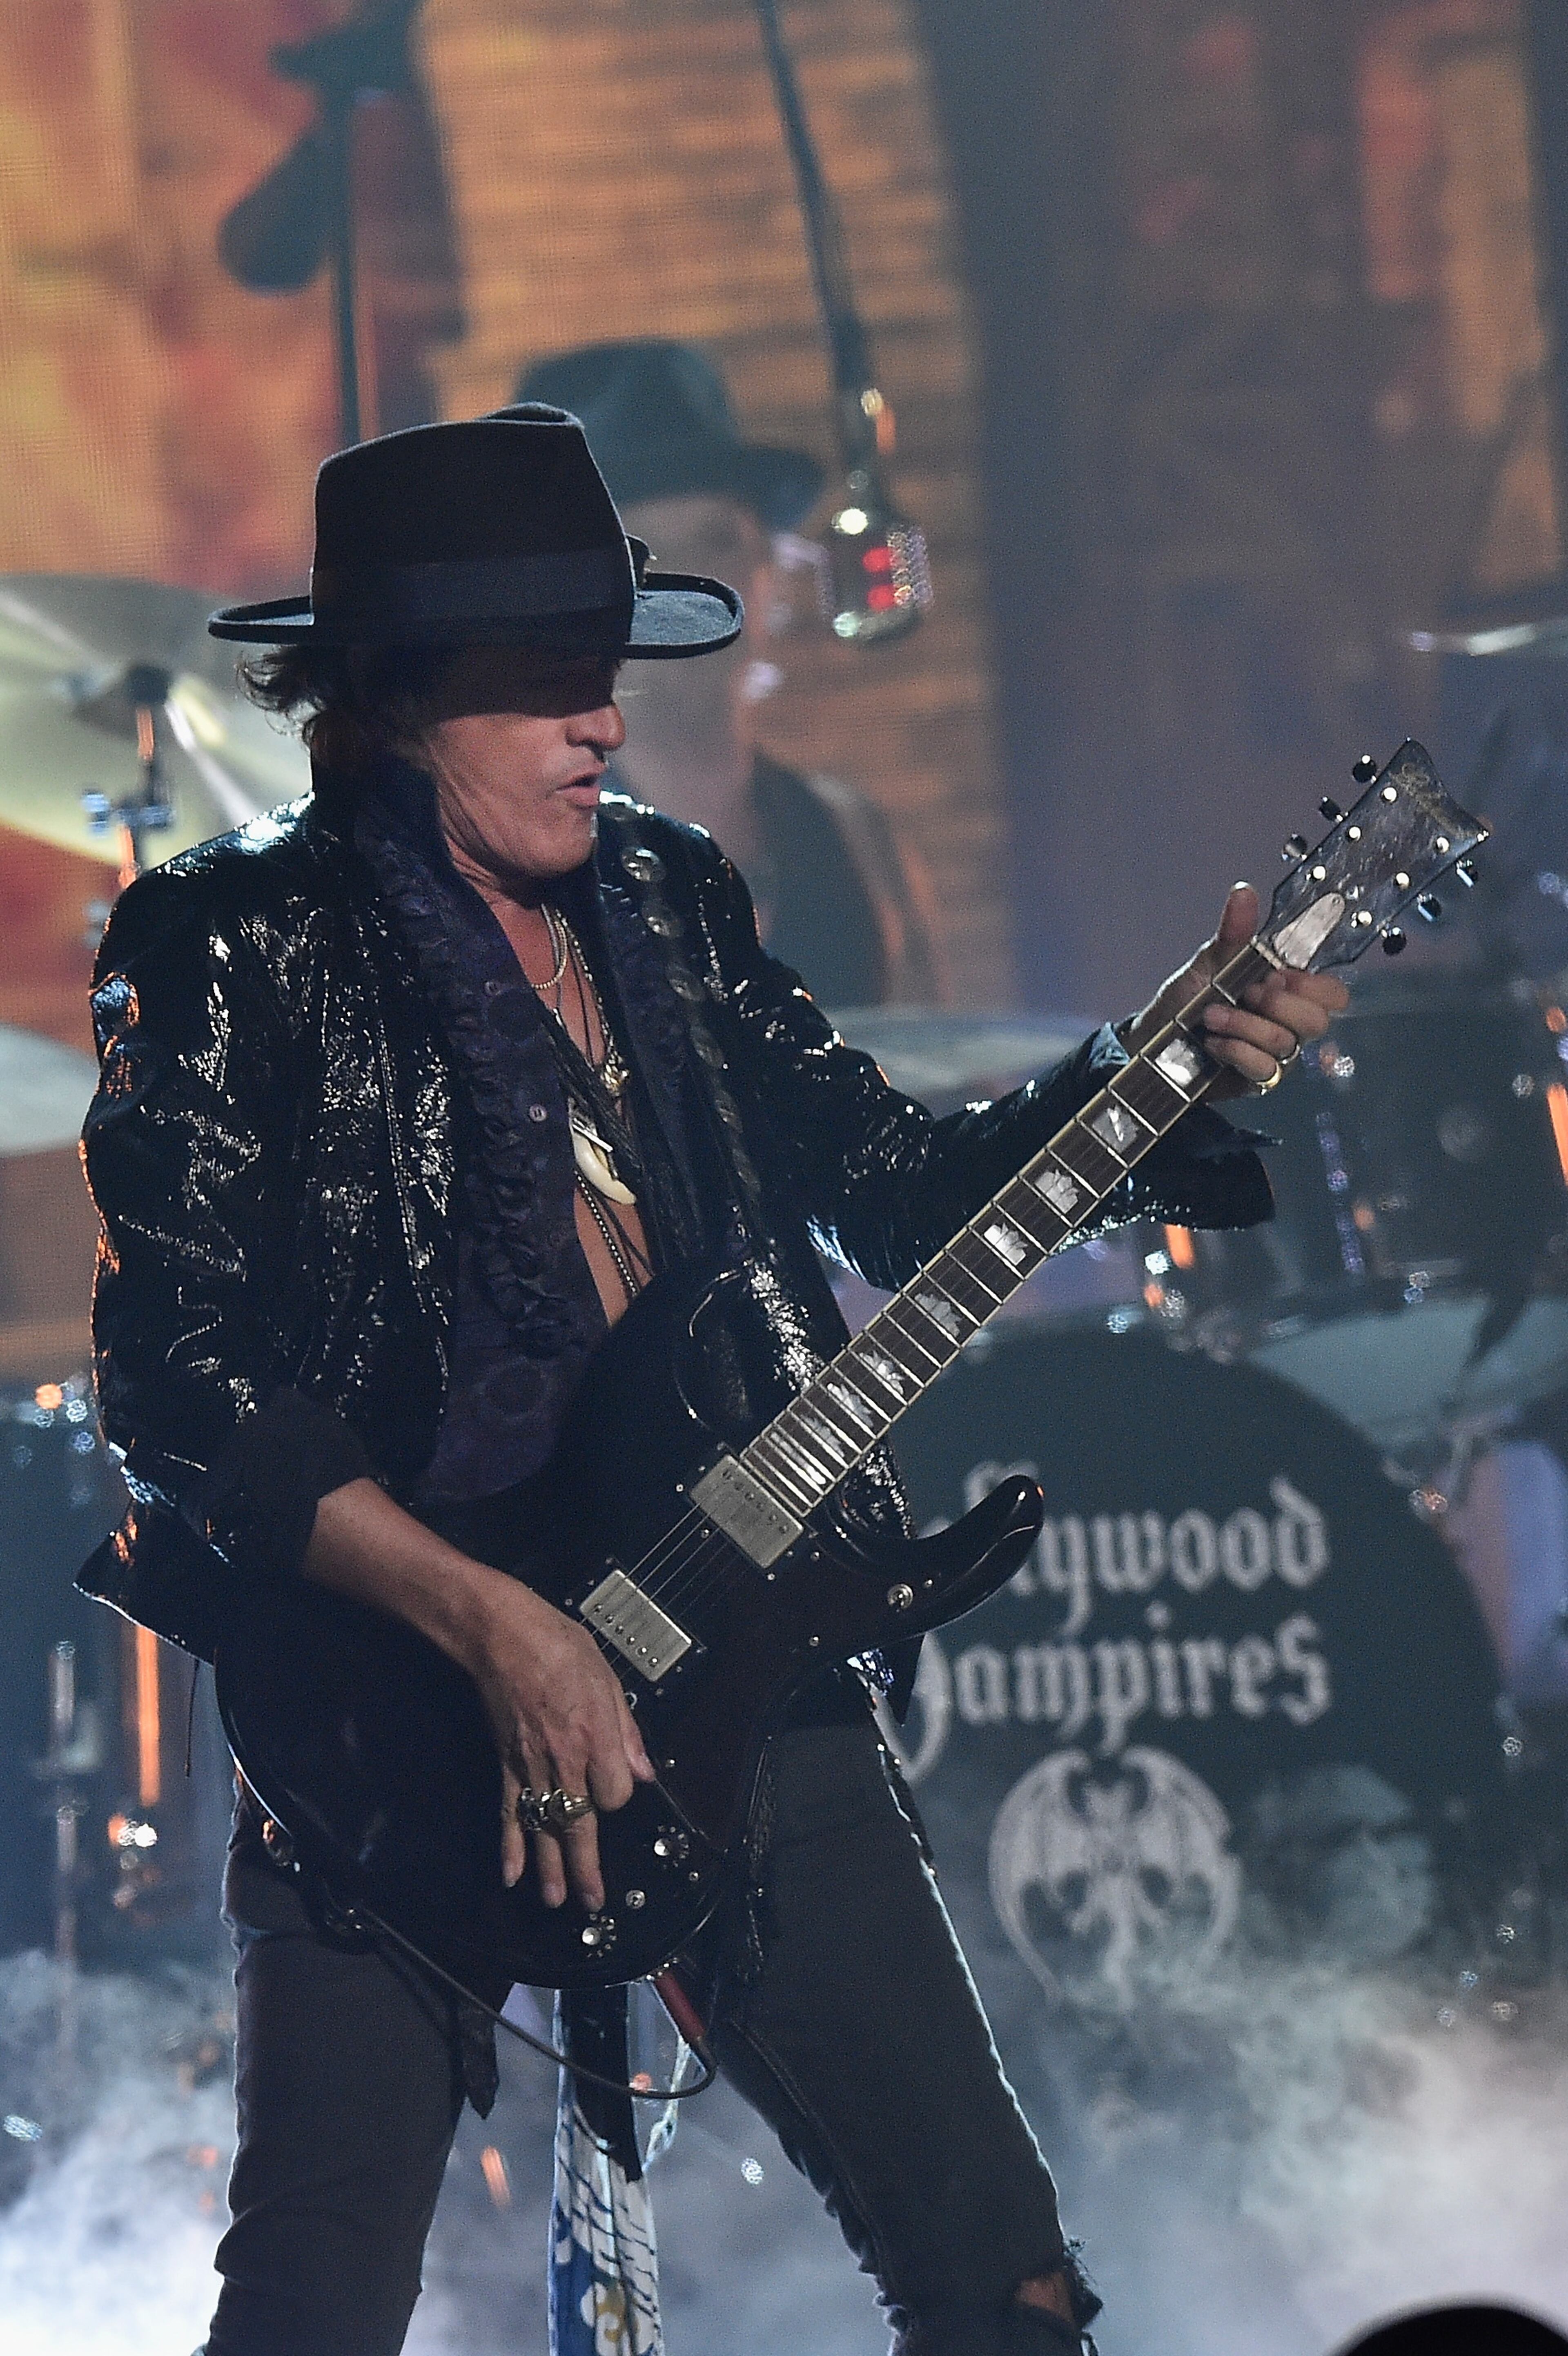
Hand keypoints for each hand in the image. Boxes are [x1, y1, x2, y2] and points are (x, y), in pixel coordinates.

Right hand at [304, 1479, 656, 1911]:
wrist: (499, 1632)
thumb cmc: (557, 1644)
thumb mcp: (608, 1677)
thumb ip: (627, 1731)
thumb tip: (645, 1772)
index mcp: (594, 1735)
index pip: (616, 1792)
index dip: (620, 1796)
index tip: (620, 1788)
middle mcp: (564, 1758)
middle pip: (579, 1824)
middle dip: (586, 1867)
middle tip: (592, 1903)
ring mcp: (531, 1764)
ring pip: (543, 1826)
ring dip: (550, 1868)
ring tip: (555, 1902)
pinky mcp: (506, 1762)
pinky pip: (509, 1810)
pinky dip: (509, 1843)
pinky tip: (511, 1873)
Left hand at [1126, 883, 1348, 1096]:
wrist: (1153, 1039)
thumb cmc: (1185, 1000)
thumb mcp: (1209, 962)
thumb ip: (1233, 932)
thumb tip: (1244, 891)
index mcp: (1286, 991)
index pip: (1332, 994)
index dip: (1312, 985)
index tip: (1277, 973)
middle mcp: (1286, 1024)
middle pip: (1318, 1020)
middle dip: (1279, 1003)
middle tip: (1246, 992)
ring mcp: (1273, 1054)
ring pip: (1286, 1042)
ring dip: (1245, 1025)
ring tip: (1211, 1016)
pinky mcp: (1255, 1079)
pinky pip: (1263, 1067)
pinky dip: (1236, 1050)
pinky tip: (1213, 1043)